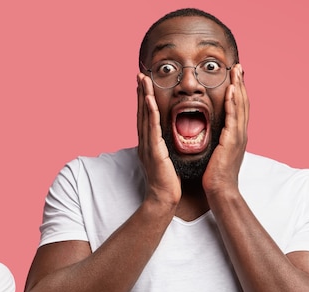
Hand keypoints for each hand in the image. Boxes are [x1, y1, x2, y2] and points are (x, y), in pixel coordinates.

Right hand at [136, 73, 180, 207]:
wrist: (163, 199)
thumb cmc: (167, 183)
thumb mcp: (165, 160)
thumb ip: (165, 148)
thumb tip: (169, 141)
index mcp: (148, 144)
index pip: (145, 117)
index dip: (144, 100)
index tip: (144, 85)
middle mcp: (144, 143)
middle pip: (141, 113)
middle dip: (140, 93)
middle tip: (140, 75)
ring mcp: (147, 146)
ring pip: (144, 117)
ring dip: (143, 97)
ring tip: (143, 80)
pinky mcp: (153, 151)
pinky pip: (151, 128)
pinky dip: (150, 113)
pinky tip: (150, 100)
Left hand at [202, 64, 248, 195]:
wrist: (220, 191)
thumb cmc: (215, 175)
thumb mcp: (217, 153)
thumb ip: (217, 141)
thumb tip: (212, 134)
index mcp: (236, 135)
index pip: (239, 108)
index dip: (238, 91)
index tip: (235, 76)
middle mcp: (240, 133)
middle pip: (243, 102)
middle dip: (241, 83)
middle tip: (238, 66)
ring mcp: (238, 137)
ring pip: (241, 106)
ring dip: (239, 87)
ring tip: (236, 71)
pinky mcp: (232, 141)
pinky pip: (233, 118)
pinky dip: (234, 103)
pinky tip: (232, 90)